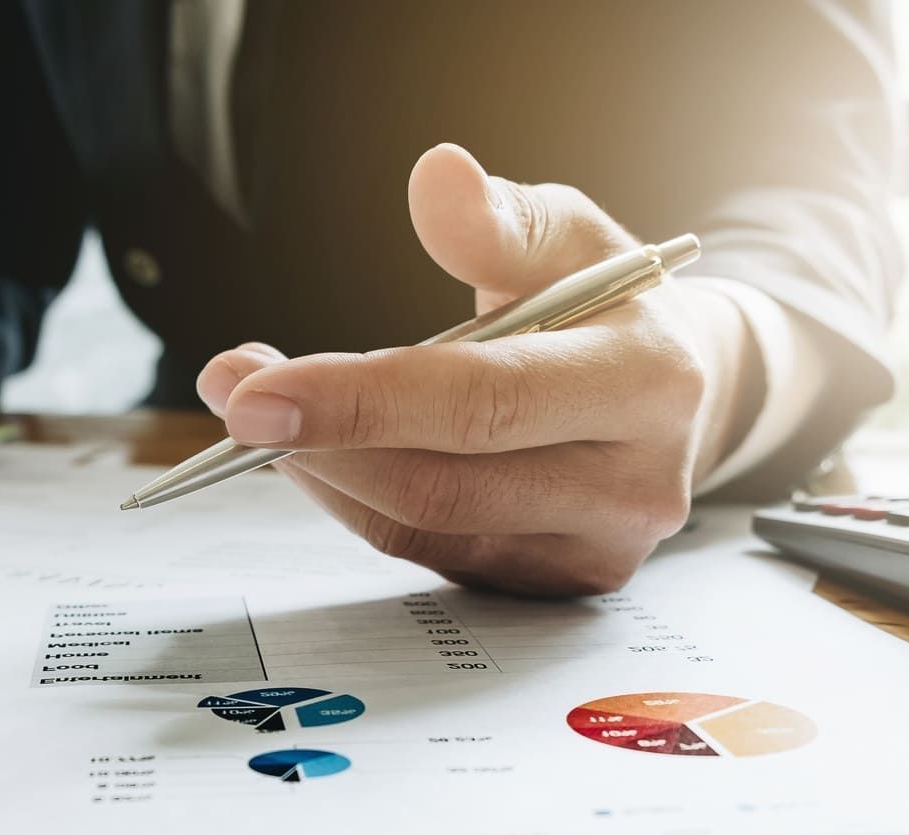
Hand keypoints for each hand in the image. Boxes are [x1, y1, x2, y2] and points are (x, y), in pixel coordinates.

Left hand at [196, 144, 756, 595]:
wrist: (678, 390)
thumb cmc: (608, 302)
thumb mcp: (570, 236)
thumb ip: (499, 218)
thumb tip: (437, 175)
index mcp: (645, 381)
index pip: (482, 402)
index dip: (358, 400)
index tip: (253, 390)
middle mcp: (633, 483)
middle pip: (440, 485)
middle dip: (316, 442)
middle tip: (229, 392)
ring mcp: (597, 548)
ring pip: (421, 530)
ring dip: (320, 475)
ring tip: (254, 417)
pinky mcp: (554, 585)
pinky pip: (429, 556)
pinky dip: (355, 503)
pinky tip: (314, 456)